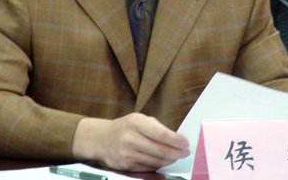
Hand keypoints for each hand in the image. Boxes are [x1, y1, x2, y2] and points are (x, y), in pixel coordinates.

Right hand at [72, 113, 189, 171]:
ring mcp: (127, 153)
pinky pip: (149, 167)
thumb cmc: (125, 127)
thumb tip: (176, 139)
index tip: (185, 143)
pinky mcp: (126, 166)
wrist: (102, 139)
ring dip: (170, 160)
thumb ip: (156, 127)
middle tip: (185, 152)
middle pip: (160, 150)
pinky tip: (163, 160)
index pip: (160, 133)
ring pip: (156, 161)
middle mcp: (130, 138)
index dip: (176, 140)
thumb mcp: (138, 119)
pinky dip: (159, 165)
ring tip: (176, 156)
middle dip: (177, 152)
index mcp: (135, 122)